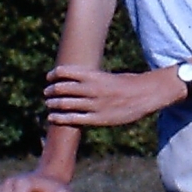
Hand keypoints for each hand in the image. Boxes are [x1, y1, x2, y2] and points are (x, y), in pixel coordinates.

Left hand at [45, 65, 178, 126]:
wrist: (145, 95)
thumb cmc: (127, 84)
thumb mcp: (107, 76)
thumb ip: (91, 79)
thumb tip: (73, 81)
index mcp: (94, 75)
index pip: (65, 72)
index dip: (54, 74)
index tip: (49, 77)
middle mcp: (92, 88)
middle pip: (62, 88)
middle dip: (51, 90)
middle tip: (46, 92)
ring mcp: (94, 104)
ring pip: (64, 104)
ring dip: (53, 104)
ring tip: (48, 104)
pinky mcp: (98, 118)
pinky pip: (73, 119)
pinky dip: (59, 118)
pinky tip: (52, 118)